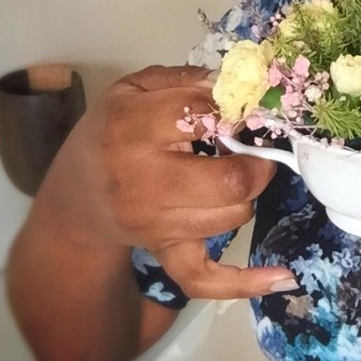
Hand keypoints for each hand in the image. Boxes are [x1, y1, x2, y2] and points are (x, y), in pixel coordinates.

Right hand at [37, 64, 297, 298]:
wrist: (78, 192)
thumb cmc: (114, 130)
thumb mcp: (136, 88)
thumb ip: (187, 79)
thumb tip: (239, 83)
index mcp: (133, 126)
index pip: (203, 115)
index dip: (234, 108)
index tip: (240, 107)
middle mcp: (144, 180)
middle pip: (228, 181)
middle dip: (257, 162)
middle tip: (256, 148)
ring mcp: (156, 224)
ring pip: (231, 216)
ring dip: (246, 193)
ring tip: (236, 175)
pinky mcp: (165, 253)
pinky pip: (206, 279)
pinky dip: (246, 280)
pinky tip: (283, 276)